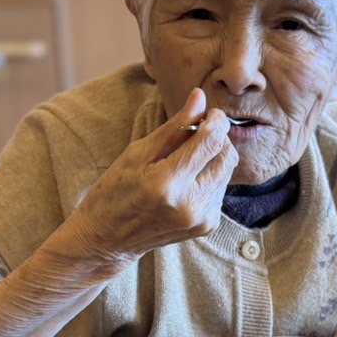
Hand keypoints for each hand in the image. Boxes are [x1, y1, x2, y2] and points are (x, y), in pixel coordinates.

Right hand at [67, 88, 237, 267]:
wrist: (108, 239)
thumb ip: (175, 127)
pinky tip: (187, 180)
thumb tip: (200, 97)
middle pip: (226, 155)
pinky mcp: (207, 226)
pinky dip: (210, 177)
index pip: (211, 141)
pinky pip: (221, 189)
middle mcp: (189, 205)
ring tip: (186, 159)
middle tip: (195, 133)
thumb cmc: (115, 191)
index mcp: (167, 184)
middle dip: (217, 138)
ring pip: (227, 171)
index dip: (216, 120)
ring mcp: (201, 219)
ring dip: (214, 157)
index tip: (208, 113)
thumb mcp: (138, 153)